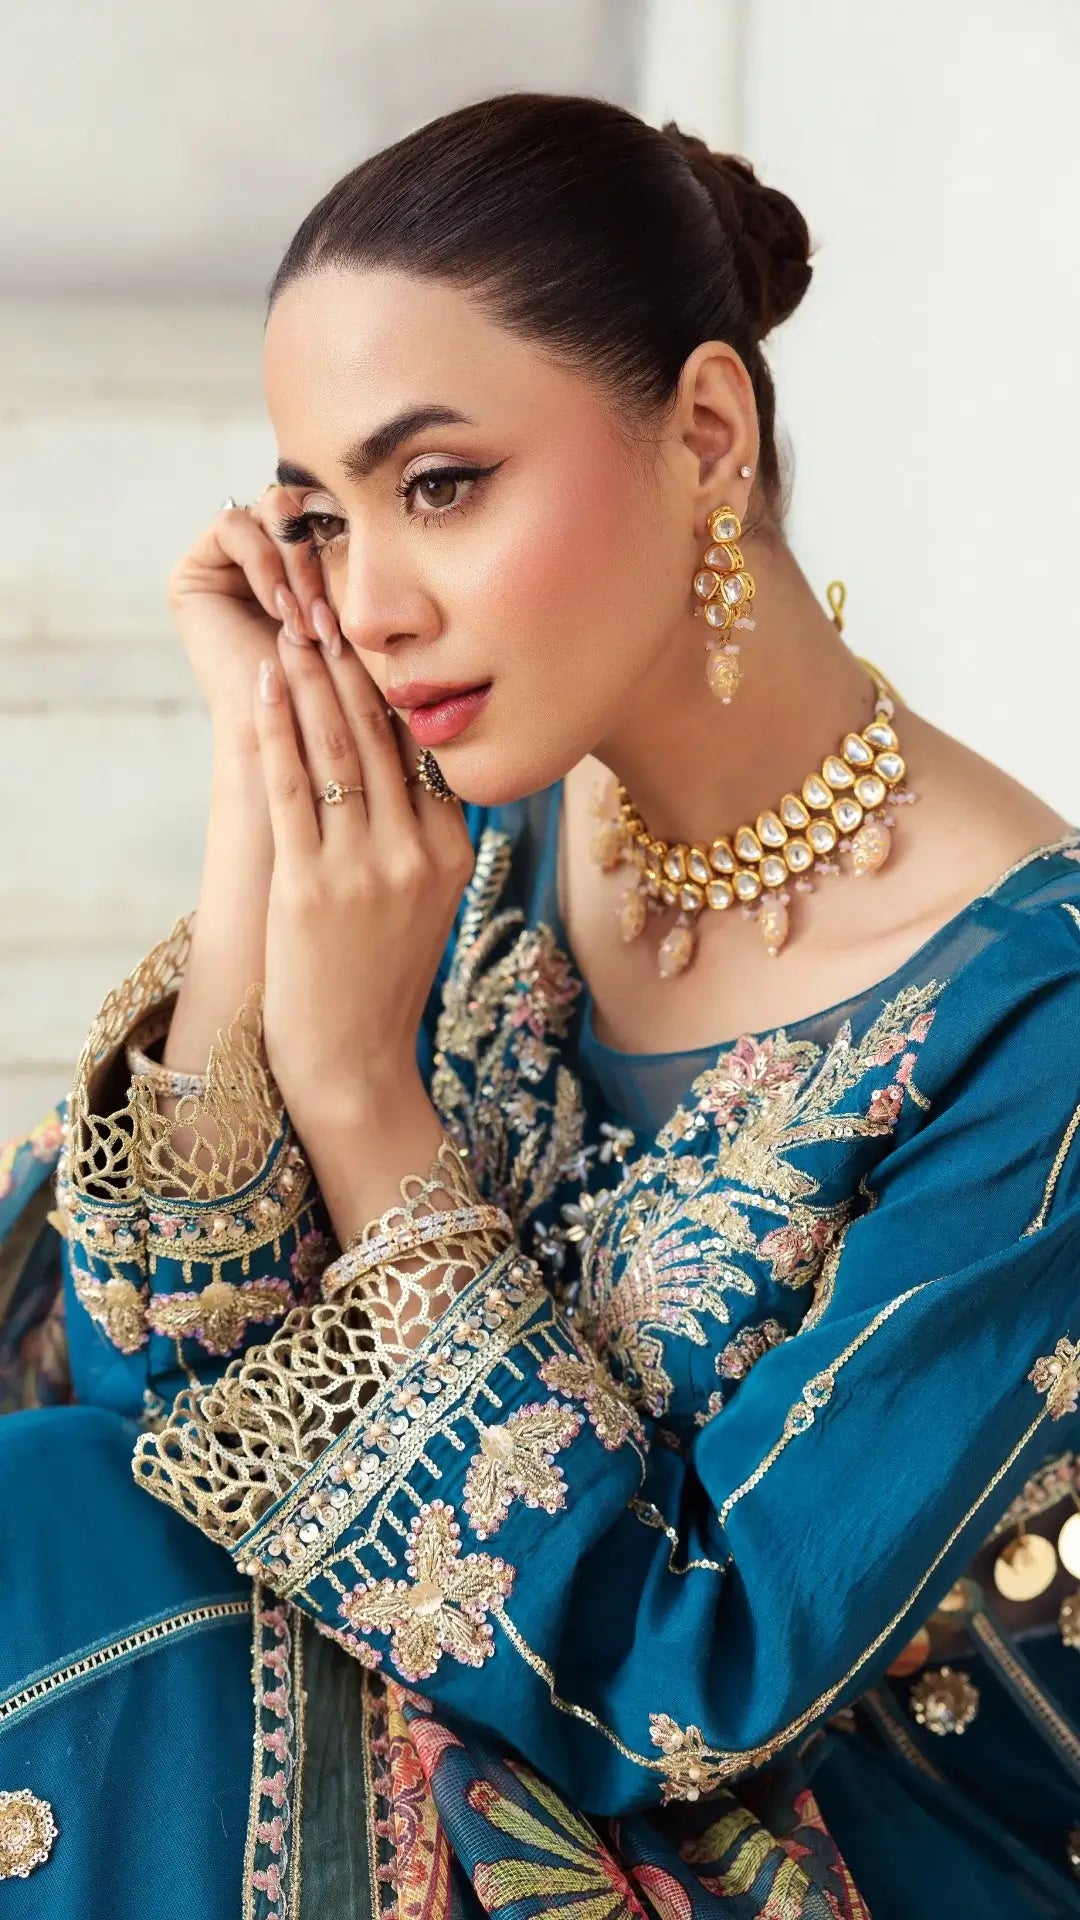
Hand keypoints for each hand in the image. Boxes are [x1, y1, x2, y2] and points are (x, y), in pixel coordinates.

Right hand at [166, 487, 341, 742]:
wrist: (293, 734)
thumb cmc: (338, 685)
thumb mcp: (358, 608)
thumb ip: (357, 554)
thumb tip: (384, 486)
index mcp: (300, 565)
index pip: (325, 512)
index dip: (342, 547)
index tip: (352, 610)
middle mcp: (261, 560)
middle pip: (296, 504)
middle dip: (317, 558)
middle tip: (327, 619)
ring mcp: (225, 565)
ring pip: (269, 509)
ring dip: (294, 564)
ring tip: (303, 620)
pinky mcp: (194, 572)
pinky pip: (232, 523)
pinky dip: (262, 561)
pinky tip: (279, 609)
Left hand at [251, 633, 475, 1147]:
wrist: (352, 1059)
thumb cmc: (379, 979)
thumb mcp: (428, 902)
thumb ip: (426, 835)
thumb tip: (409, 765)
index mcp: (453, 851)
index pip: (423, 747)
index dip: (395, 681)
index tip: (373, 631)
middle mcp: (416, 852)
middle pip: (381, 733)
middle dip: (350, 660)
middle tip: (327, 598)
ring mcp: (364, 867)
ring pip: (337, 747)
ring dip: (310, 676)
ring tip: (293, 623)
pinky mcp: (310, 882)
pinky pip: (291, 784)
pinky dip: (276, 726)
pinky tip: (265, 683)